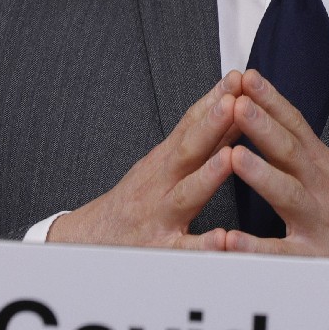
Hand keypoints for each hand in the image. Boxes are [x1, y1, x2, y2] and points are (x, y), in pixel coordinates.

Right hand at [47, 78, 239, 249]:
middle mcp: (161, 184)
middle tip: (234, 101)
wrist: (90, 241)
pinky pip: (184, 249)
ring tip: (230, 158)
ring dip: (208, 176)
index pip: (190, 124)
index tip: (238, 78)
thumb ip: (197, 142)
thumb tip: (232, 108)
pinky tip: (222, 239)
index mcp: (164, 162)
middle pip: (188, 150)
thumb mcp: (160, 166)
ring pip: (186, 195)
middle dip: (212, 124)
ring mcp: (160, 216)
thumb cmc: (134, 201)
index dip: (214, 100)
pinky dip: (202, 244)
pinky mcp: (161, 251)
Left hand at [225, 70, 328, 263]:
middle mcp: (320, 187)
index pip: (296, 125)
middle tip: (237, 102)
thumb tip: (266, 111)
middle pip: (290, 151)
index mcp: (321, 164)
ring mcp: (316, 221)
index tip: (247, 76)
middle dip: (263, 125)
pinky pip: (279, 252)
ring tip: (234, 156)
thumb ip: (298, 145)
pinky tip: (230, 238)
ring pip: (287, 194)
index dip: (272, 99)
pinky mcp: (310, 257)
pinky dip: (254, 246)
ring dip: (260, 175)